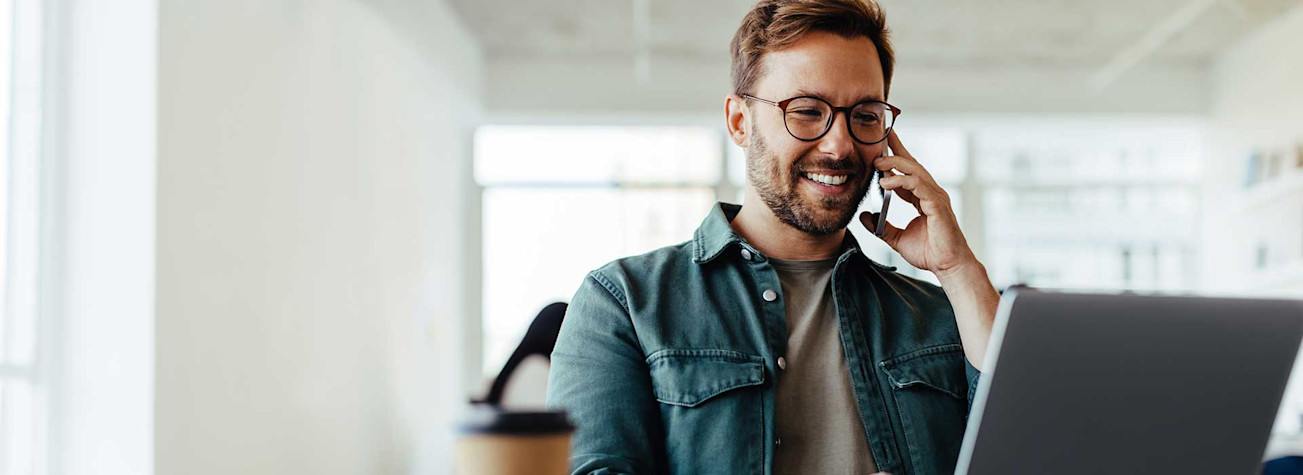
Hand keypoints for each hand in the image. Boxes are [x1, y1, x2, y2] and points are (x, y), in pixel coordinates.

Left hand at [858, 130, 976, 277]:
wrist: (947, 266)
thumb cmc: (930, 252)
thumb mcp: (896, 238)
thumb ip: (881, 227)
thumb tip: (863, 217)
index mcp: (922, 197)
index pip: (907, 171)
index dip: (894, 156)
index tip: (880, 144)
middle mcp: (930, 193)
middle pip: (912, 164)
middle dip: (896, 149)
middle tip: (879, 140)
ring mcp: (936, 197)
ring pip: (915, 170)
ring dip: (895, 163)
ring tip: (877, 163)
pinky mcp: (937, 204)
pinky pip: (918, 185)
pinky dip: (901, 181)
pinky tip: (886, 182)